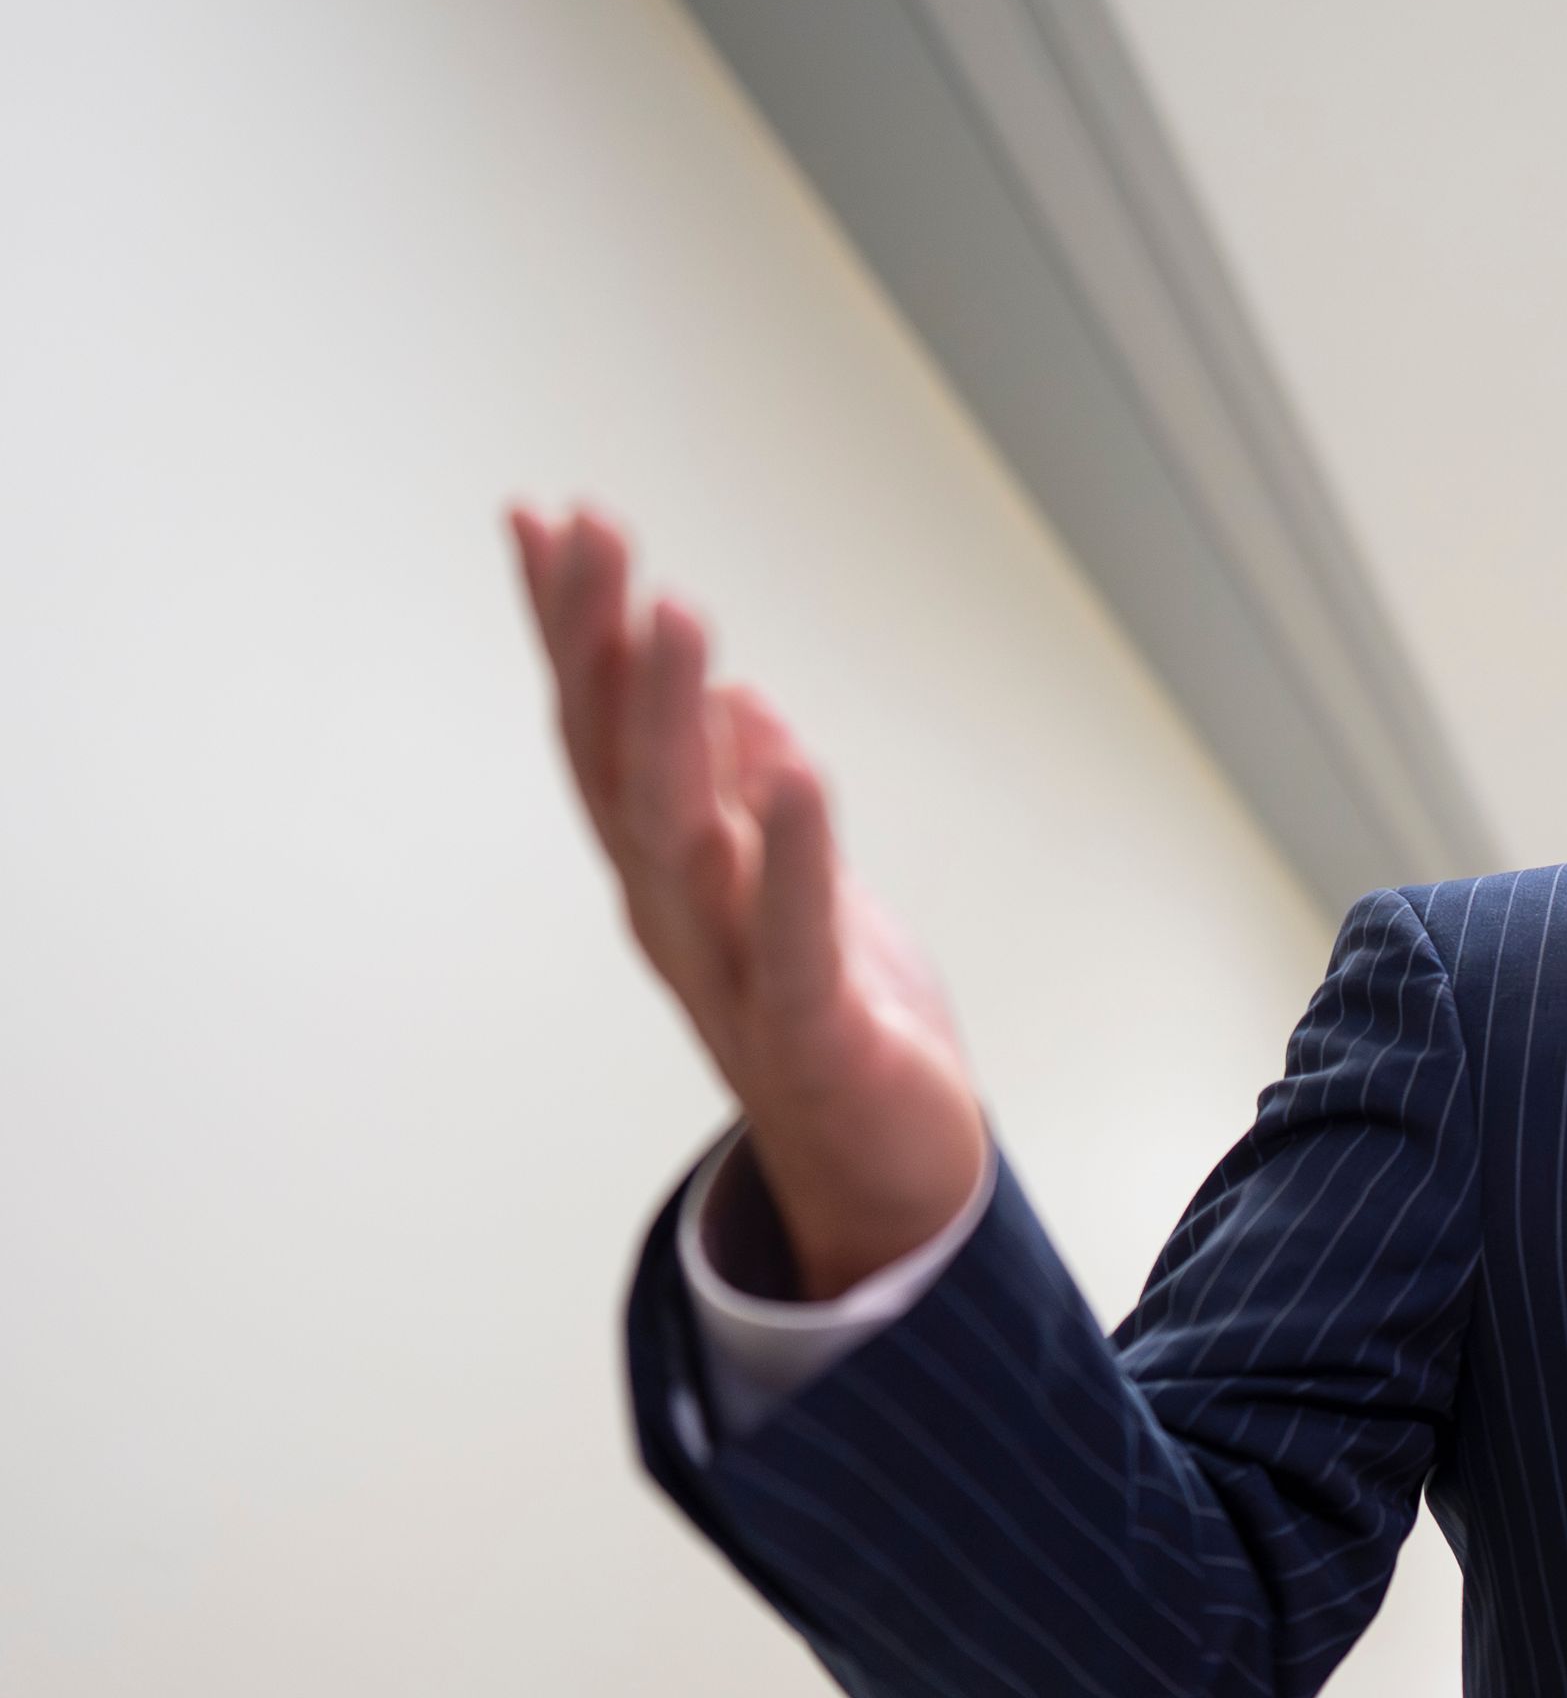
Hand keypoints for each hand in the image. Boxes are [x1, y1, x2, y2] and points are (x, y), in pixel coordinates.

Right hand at [510, 504, 986, 1296]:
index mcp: (670, 872)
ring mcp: (734, 977)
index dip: (571, 630)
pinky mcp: (815, 1034)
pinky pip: (792, 937)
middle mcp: (677, 916)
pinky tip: (793, 763)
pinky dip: (792, 852)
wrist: (889, 1177)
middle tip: (596, 532)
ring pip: (684, 838)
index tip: (546, 519)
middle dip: (601, 646)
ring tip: (679, 614)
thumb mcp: (797, 886)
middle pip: (619, 766)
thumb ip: (751, 801)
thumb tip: (734, 702)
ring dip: (675, 723)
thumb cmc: (839, 1022)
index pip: (603, 732)